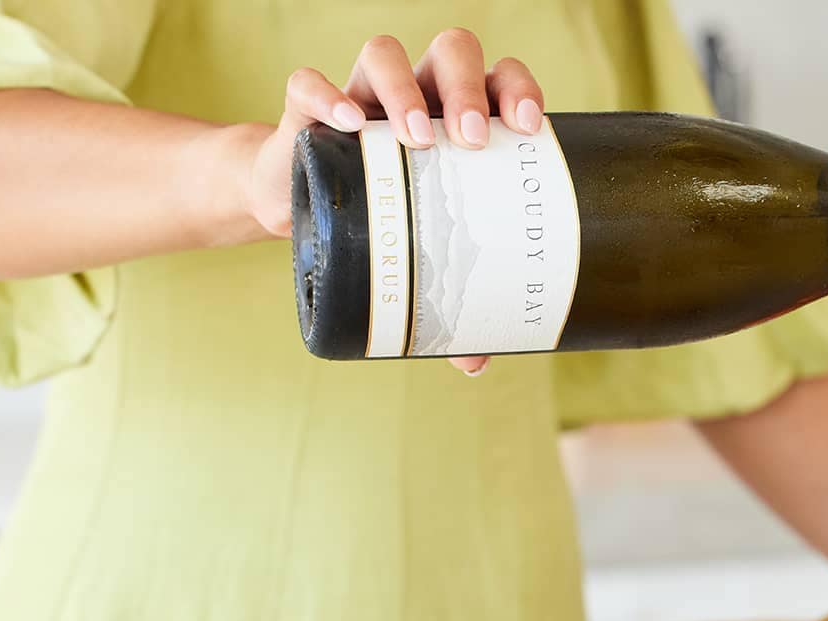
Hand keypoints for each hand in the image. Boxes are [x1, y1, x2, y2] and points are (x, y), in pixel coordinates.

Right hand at [247, 29, 544, 373]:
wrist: (299, 214)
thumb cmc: (379, 225)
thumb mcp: (418, 258)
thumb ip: (453, 303)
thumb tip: (479, 362)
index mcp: (457, 114)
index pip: (499, 77)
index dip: (517, 88)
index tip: (528, 128)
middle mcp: (415, 91)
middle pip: (449, 53)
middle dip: (466, 86)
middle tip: (473, 138)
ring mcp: (359, 90)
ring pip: (383, 52)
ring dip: (404, 86)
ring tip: (416, 136)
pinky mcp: (305, 106)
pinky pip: (309, 82)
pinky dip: (327, 95)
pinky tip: (349, 123)